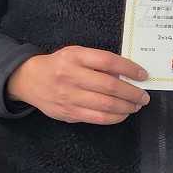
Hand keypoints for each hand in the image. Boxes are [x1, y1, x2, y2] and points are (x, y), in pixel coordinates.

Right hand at [8, 46, 149, 124]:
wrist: (29, 80)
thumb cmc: (58, 65)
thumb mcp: (75, 54)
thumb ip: (97, 62)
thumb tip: (125, 74)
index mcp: (74, 57)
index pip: (107, 61)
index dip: (129, 68)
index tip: (143, 75)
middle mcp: (71, 76)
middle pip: (109, 86)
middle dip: (132, 93)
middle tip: (143, 96)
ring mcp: (69, 96)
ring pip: (105, 105)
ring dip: (126, 107)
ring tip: (135, 106)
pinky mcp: (69, 113)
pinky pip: (97, 118)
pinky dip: (114, 117)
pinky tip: (122, 114)